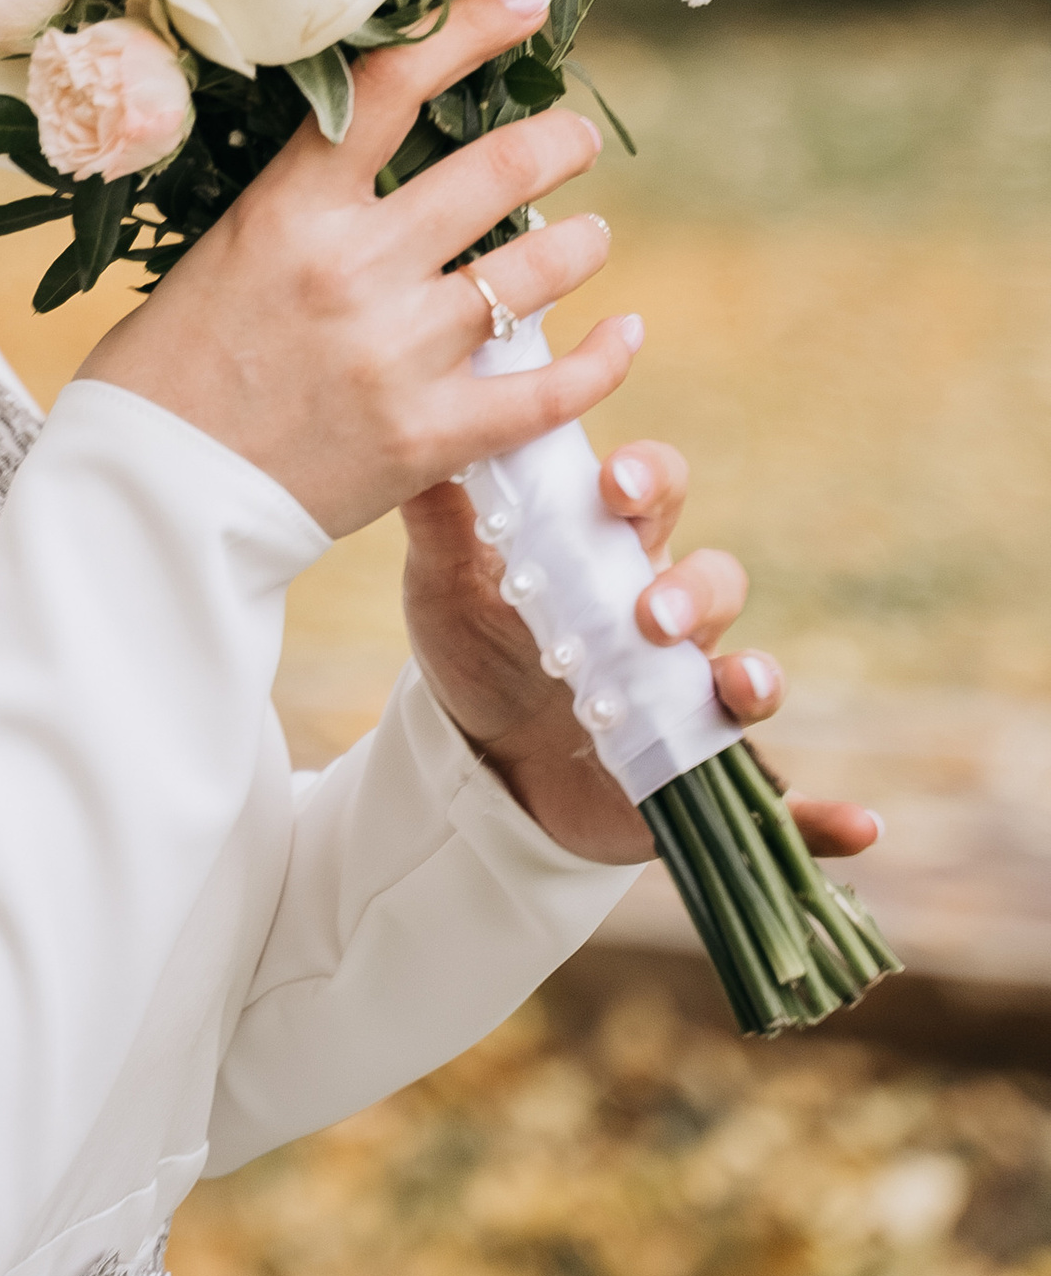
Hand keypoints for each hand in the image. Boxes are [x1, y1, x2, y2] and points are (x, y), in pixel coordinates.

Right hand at [77, 0, 633, 536]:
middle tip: (575, 138)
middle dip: (557, 143)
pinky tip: (625, 336)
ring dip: (580, 244)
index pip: (393, 88)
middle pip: (496, 171)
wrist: (152, 500)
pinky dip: (604, 360)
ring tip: (588, 237)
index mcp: (289, 210)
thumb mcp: (219, 253)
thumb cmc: (163, 372)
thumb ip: (300, 207)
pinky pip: (551, 391)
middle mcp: (354, 268)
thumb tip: (372, 155)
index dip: (470, 31)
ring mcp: (398, 353)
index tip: (525, 6)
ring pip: (536, 272)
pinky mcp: (430, 436)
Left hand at [403, 440, 885, 865]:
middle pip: (712, 580)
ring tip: (736, 685)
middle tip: (647, 614)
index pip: (651, 496)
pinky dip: (822, 814)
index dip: (647, 480)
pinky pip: (781, 798)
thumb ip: (440, 523)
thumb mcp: (445, 588)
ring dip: (752, 676)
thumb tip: (417, 448)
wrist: (477, 766)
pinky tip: (857, 827)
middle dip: (692, 591)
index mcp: (610, 554)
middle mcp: (666, 618)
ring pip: (747, 673)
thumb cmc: (475, 652)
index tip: (615, 485)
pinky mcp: (700, 774)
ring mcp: (689, 697)